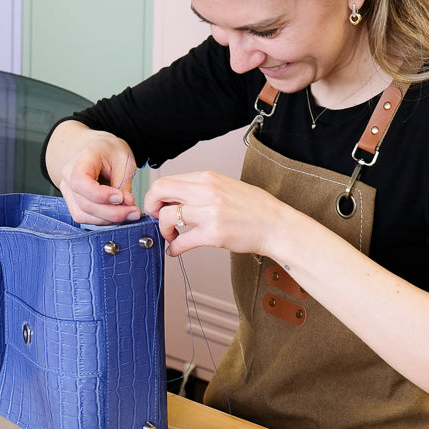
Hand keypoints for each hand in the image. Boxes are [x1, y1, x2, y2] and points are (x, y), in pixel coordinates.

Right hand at [52, 128, 141, 224]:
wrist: (98, 149)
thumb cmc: (108, 150)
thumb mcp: (122, 158)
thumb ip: (123, 182)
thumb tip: (127, 204)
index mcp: (80, 160)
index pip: (80, 182)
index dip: (100, 195)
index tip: (120, 197)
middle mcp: (68, 177)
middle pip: (84, 203)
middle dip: (112, 212)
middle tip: (134, 211)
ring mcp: (68, 192)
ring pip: (83, 214)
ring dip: (108, 219)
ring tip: (129, 213)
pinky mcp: (74, 203)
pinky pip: (85, 218)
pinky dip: (103, 220)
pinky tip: (117, 214)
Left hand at [143, 170, 289, 256]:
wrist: (277, 225)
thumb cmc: (254, 208)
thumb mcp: (225, 186)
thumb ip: (200, 188)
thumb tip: (174, 196)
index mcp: (208, 178)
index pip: (167, 180)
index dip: (156, 195)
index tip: (157, 206)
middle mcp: (207, 191)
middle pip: (160, 191)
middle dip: (151, 206)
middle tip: (156, 217)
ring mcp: (210, 213)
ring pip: (166, 216)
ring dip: (162, 229)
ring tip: (171, 235)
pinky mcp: (214, 234)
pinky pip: (181, 241)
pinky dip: (173, 248)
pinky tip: (175, 250)